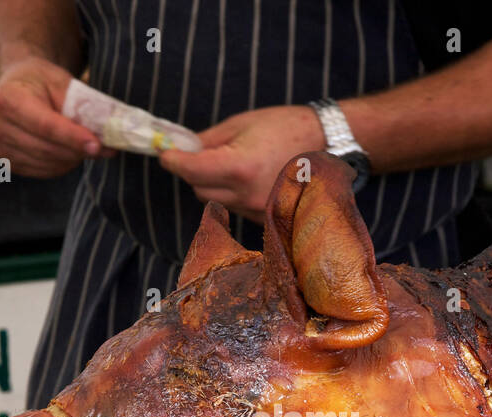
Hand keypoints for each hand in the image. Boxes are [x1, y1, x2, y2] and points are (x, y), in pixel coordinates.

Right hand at [0, 57, 115, 177]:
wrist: (17, 85)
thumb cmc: (41, 82)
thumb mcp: (61, 82)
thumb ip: (80, 107)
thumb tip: (108, 136)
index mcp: (7, 98)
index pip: (45, 125)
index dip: (72, 138)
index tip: (97, 145)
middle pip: (46, 148)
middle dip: (78, 151)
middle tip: (106, 148)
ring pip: (47, 163)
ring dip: (73, 158)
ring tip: (88, 147)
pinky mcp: (8, 162)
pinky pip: (43, 171)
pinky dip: (63, 165)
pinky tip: (71, 152)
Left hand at [158, 106, 325, 221]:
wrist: (326, 143)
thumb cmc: (285, 127)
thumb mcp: (241, 124)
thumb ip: (208, 140)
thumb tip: (183, 149)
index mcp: (240, 167)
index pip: (191, 171)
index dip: (173, 161)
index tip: (165, 153)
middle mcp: (247, 194)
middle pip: (198, 189)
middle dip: (193, 172)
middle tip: (198, 153)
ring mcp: (257, 209)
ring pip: (216, 200)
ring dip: (214, 183)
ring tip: (234, 162)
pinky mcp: (264, 217)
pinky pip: (235, 206)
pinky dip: (232, 192)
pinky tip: (249, 176)